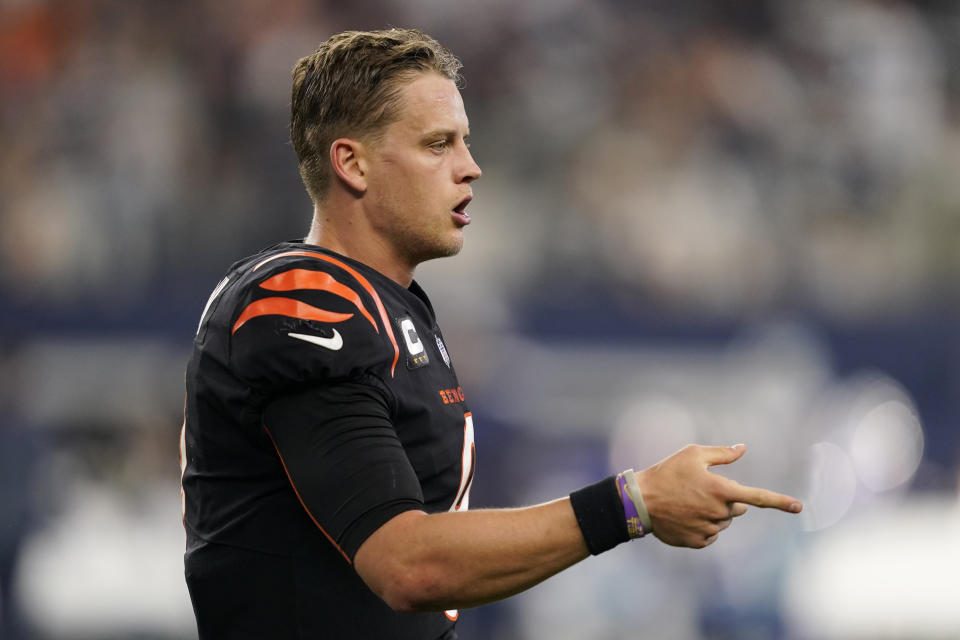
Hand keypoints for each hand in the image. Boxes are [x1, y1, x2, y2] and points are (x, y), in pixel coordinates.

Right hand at [634, 444, 800, 548]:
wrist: (640, 501)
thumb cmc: (667, 472)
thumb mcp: (693, 454)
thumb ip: (722, 453)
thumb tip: (743, 448)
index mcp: (721, 490)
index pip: (757, 497)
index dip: (779, 501)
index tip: (799, 507)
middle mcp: (719, 512)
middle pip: (737, 509)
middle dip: (726, 501)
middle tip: (701, 491)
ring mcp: (709, 530)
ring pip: (723, 523)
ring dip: (713, 514)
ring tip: (688, 503)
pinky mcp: (698, 542)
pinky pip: (711, 536)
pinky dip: (702, 527)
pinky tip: (685, 517)